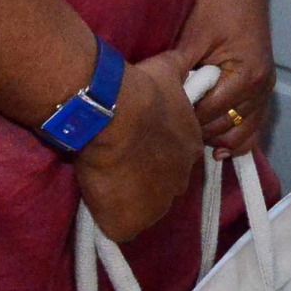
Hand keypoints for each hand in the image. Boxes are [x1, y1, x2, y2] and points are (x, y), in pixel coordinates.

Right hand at [76, 46, 202, 242]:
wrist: (116, 113)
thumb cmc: (140, 89)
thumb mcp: (167, 73)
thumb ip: (176, 75)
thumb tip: (180, 63)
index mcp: (191, 143)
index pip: (176, 156)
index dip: (154, 154)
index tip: (136, 148)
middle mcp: (182, 176)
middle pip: (164, 185)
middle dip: (145, 178)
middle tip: (120, 167)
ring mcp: (158, 203)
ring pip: (145, 208)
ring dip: (128, 199)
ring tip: (105, 184)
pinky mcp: (131, 222)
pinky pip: (121, 228)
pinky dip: (109, 218)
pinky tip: (98, 203)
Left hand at [173, 0, 271, 158]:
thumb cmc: (217, 5)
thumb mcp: (193, 40)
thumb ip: (180, 76)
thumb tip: (159, 106)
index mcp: (246, 77)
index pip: (209, 116)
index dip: (183, 120)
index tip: (161, 117)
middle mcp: (262, 88)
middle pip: (227, 130)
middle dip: (199, 131)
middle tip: (171, 126)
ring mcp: (267, 88)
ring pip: (244, 134)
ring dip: (218, 137)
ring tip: (191, 136)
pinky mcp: (264, 86)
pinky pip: (254, 124)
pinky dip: (237, 135)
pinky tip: (217, 145)